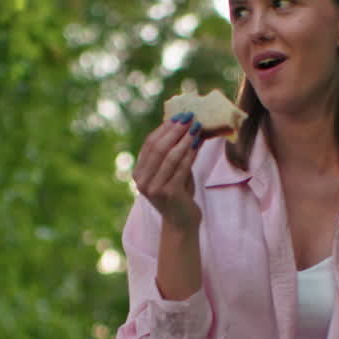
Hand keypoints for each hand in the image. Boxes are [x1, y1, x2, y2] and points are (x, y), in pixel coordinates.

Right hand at [132, 113, 202, 229]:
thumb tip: (185, 124)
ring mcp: (153, 188)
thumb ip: (173, 152)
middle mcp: (142, 180)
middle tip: (189, 117)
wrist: (181, 223)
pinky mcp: (168, 193)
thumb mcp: (172, 170)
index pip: (149, 144)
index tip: (179, 115)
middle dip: (174, 130)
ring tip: (196, 127)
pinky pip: (180, 168)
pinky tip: (198, 144)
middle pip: (158, 148)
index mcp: (139, 173)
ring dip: (184, 139)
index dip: (164, 128)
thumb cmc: (178, 194)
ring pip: (170, 156)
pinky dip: (190, 154)